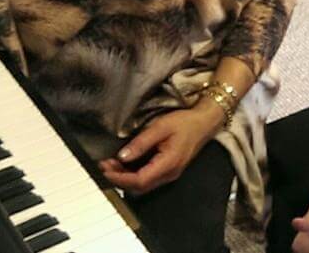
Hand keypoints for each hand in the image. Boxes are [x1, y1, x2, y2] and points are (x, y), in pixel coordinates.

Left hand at [97, 108, 218, 195]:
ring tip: (111, 164)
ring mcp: (170, 174)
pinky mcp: (168, 170)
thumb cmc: (186, 122)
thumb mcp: (161, 127)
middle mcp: (169, 174)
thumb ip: (141, 143)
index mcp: (168, 164)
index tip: (105, 169)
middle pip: (139, 187)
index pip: (139, 180)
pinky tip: (125, 164)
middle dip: (119, 179)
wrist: (204, 122)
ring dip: (125, 178)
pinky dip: (133, 175)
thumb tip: (123, 156)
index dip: (120, 178)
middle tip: (104, 166)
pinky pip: (148, 179)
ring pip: (143, 185)